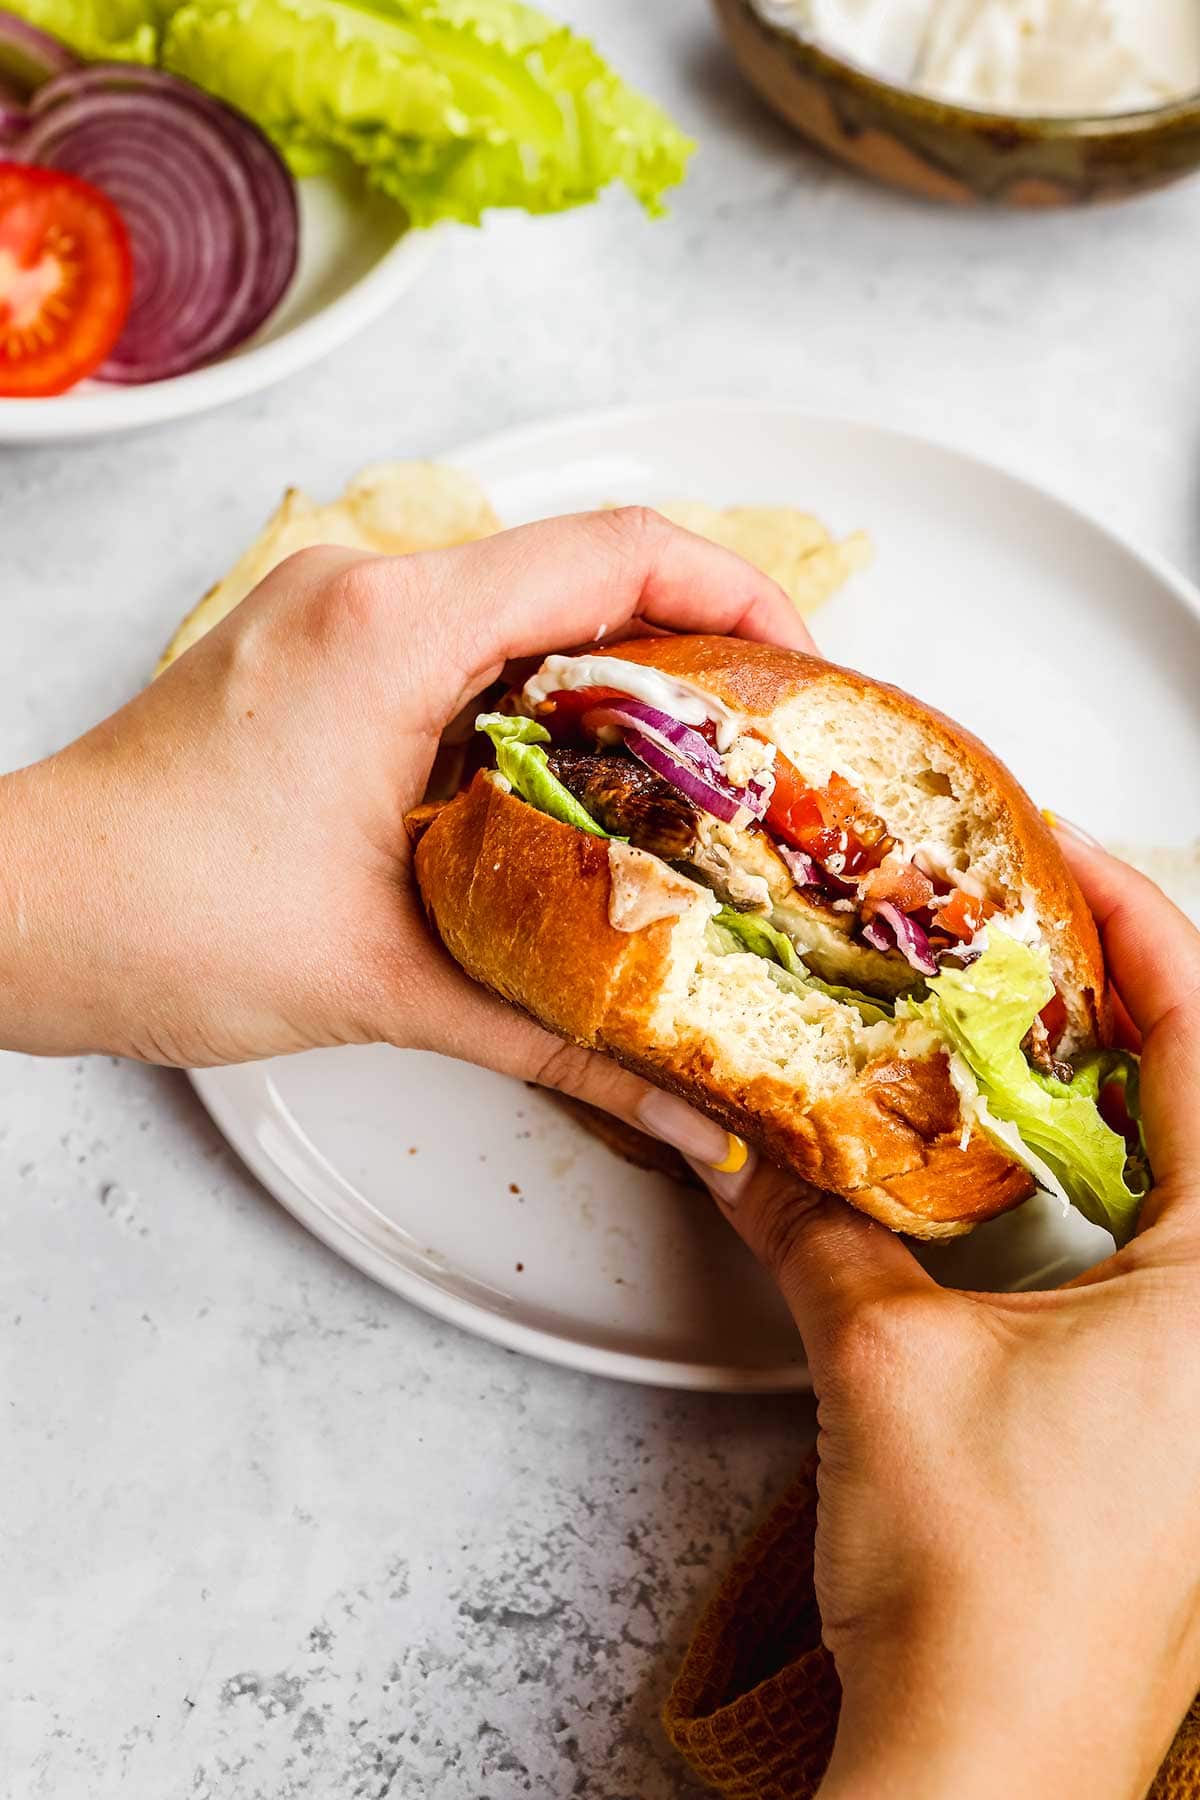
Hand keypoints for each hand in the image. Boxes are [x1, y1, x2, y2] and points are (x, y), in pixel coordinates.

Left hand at [0, 507, 811, 1147]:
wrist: (15, 914)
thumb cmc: (161, 925)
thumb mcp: (393, 986)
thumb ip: (565, 1048)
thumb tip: (695, 1117)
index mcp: (396, 632)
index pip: (617, 550)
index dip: (742, 590)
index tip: (807, 667)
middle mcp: (364, 587)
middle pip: (582, 564)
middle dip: (695, 640)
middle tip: (768, 741)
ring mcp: (330, 606)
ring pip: (521, 597)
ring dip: (614, 668)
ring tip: (692, 770)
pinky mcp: (309, 644)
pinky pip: (458, 632)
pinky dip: (536, 688)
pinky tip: (574, 779)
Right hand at [685, 832, 1199, 1799]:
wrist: (989, 1755)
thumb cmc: (986, 1584)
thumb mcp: (882, 1356)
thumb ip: (813, 1225)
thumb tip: (742, 1146)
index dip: (1136, 924)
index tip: (1062, 852)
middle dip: (1122, 990)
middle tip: (1029, 920)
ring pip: (1193, 1168)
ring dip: (1111, 1082)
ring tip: (1019, 1015)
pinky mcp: (1182, 1415)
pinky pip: (1169, 1242)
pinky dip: (1101, 1172)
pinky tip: (1022, 1156)